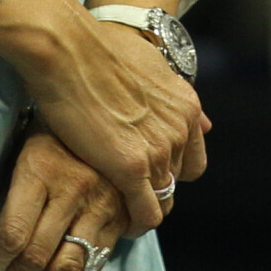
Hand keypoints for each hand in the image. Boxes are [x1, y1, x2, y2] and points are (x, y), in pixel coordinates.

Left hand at [0, 122, 128, 270]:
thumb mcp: (22, 140)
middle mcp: (73, 189)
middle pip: (37, 255)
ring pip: (67, 267)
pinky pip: (94, 266)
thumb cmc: (49, 121)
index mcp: (41, 168)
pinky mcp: (120, 217)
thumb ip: (9, 184)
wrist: (105, 99)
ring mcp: (101, 205)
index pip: (13, 232)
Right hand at [28, 19, 208, 232]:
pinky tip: (120, 223)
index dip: (169, 169)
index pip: (193, 160)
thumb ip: (173, 97)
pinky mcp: (131, 167)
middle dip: (152, 187)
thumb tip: (203, 122)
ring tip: (119, 209)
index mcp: (186, 105)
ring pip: (163, 201)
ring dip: (142, 207)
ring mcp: (158, 150)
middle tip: (125, 189)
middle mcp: (180, 130)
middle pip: (176, 181)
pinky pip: (146, 214)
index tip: (146, 170)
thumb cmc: (97, 46)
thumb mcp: (149, 63)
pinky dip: (135, 224)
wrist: (68, 48)